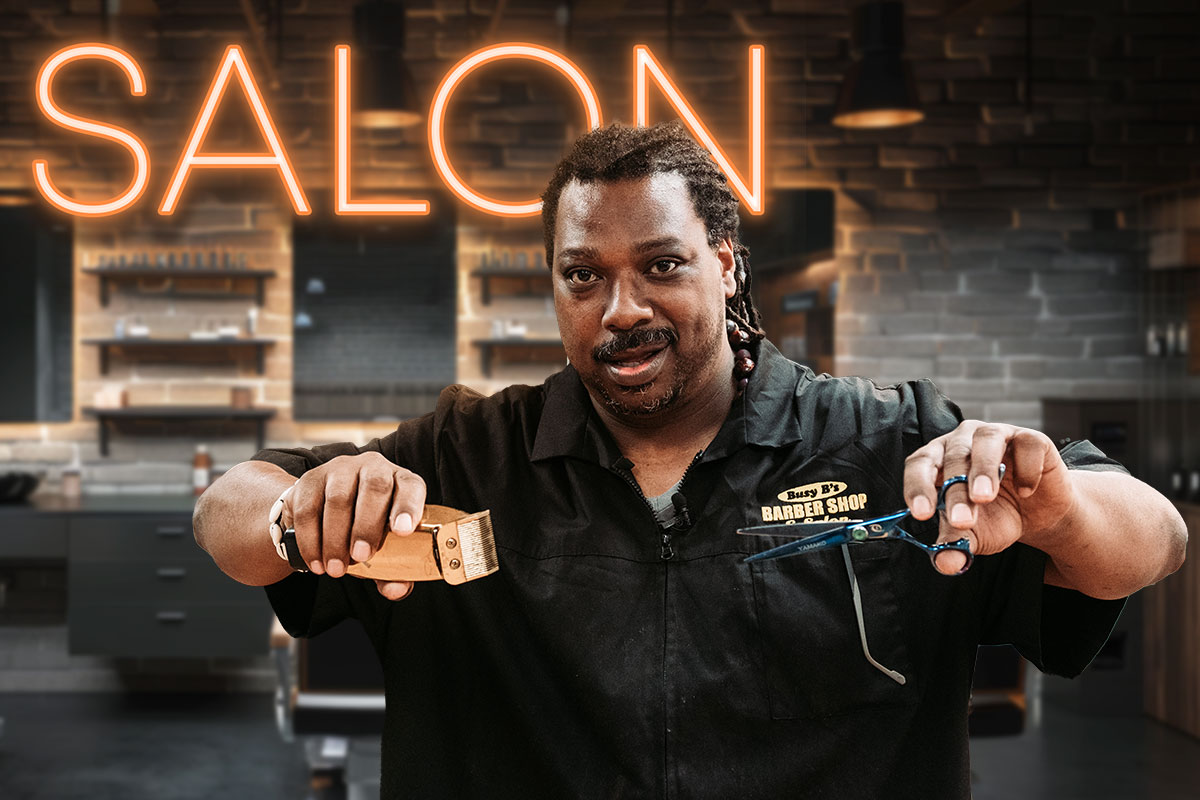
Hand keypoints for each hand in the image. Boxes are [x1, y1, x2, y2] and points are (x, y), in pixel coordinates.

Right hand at [280, 451, 424, 599]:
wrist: (323, 513)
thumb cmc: (365, 530)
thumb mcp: (384, 549)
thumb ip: (394, 571)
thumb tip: (396, 589)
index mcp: (401, 481)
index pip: (411, 486)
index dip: (409, 506)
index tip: (403, 531)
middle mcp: (373, 467)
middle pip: (375, 487)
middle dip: (367, 525)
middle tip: (360, 557)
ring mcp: (340, 470)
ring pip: (338, 498)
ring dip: (335, 538)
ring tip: (336, 568)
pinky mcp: (310, 480)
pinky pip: (308, 508)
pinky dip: (311, 540)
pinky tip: (316, 561)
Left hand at [903, 421, 1078, 574]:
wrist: (1040, 514)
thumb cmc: (998, 516)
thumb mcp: (975, 536)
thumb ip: (957, 546)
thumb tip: (945, 563)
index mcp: (940, 460)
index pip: (919, 464)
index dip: (917, 486)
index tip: (921, 513)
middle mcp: (964, 441)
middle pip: (953, 457)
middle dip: (955, 491)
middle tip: (962, 520)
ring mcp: (998, 435)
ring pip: (986, 439)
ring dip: (983, 469)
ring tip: (983, 497)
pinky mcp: (1031, 438)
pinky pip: (1026, 443)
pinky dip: (1025, 468)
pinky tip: (1025, 492)